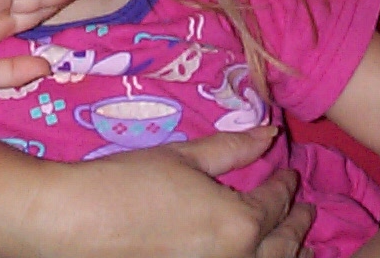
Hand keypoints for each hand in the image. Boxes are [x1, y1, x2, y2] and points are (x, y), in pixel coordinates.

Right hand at [45, 127, 315, 257]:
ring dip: (288, 256)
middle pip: (282, 247)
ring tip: (298, 248)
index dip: (286, 185)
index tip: (291, 174)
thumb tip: (270, 134)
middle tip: (308, 213)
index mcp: (239, 224)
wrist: (71, 224)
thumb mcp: (183, 158)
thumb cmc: (126, 183)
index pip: (276, 202)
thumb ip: (233, 149)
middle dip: (298, 226)